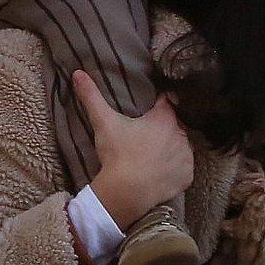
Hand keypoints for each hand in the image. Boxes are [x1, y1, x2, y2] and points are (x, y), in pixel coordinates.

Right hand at [74, 70, 193, 230]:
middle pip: (174, 126)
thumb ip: (92, 96)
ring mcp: (186, 157)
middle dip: (162, 130)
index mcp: (164, 118)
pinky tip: (160, 171)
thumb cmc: (117, 154)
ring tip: (151, 156)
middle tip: (144, 139)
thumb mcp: (103, 122)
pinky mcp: (187, 176)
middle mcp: (181, 135)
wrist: (125, 191)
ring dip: (171, 148)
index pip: (165, 104)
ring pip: (181, 147)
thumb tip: (78, 73)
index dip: (156, 106)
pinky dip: (176, 170)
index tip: (147, 112)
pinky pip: (184, 169)